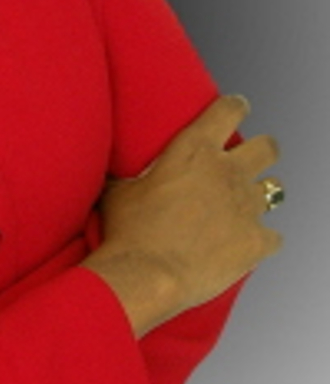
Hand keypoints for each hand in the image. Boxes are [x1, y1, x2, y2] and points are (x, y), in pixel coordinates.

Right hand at [84, 94, 283, 336]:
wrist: (146, 277)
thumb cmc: (127, 232)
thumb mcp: (119, 191)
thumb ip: (127, 174)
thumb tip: (109, 167)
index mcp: (195, 151)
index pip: (229, 110)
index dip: (236, 106)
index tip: (237, 108)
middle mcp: (228, 173)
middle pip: (268, 147)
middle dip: (263, 150)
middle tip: (250, 159)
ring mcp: (246, 208)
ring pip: (274, 190)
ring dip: (260, 195)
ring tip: (246, 205)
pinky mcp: (256, 243)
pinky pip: (274, 237)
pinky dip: (262, 240)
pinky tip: (247, 245)